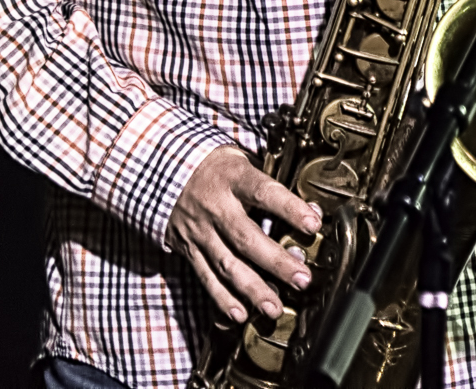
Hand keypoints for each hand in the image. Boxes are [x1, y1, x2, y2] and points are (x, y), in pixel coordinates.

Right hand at [167, 148, 319, 324]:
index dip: (289, 208)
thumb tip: (313, 210)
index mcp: (233, 178)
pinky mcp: (189, 250)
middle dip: (276, 262)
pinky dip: (222, 298)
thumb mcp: (243, 161)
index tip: (314, 223)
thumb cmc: (216, 167)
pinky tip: (239, 314)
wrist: (162, 171)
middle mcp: (215, 207)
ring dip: (252, 290)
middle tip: (301, 279)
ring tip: (274, 308)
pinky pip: (205, 277)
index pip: (264, 192)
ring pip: (227, 264)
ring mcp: (200, 232)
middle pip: (247, 238)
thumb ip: (274, 186)